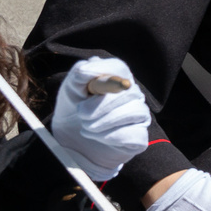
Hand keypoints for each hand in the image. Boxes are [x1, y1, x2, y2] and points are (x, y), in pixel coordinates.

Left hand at [46, 57, 150, 180]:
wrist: (71, 141)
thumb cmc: (74, 109)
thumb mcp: (70, 89)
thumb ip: (79, 75)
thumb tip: (88, 69)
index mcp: (117, 77)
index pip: (119, 69)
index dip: (106, 75)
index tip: (87, 85)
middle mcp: (132, 94)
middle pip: (127, 93)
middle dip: (99, 106)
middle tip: (81, 114)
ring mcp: (139, 116)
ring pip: (134, 113)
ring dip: (103, 122)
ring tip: (87, 127)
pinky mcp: (139, 137)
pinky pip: (135, 134)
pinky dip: (112, 137)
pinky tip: (99, 137)